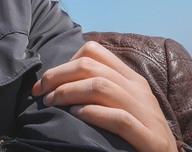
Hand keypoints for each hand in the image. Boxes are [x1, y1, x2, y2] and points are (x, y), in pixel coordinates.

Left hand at [32, 41, 176, 151]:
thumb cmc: (139, 135)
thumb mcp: (123, 106)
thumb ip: (101, 91)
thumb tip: (61, 81)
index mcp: (131, 79)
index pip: (95, 52)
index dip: (64, 62)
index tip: (46, 81)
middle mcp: (139, 90)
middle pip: (91, 67)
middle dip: (59, 76)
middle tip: (41, 92)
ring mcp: (147, 113)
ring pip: (102, 88)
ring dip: (69, 92)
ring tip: (52, 103)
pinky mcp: (150, 139)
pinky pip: (119, 119)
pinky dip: (94, 114)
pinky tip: (76, 115)